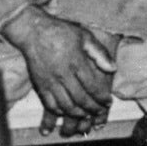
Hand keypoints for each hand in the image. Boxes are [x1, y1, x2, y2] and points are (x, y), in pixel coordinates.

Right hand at [2, 5, 113, 135]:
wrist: (33, 31)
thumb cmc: (61, 32)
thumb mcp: (84, 36)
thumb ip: (100, 53)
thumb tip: (113, 69)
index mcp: (76, 62)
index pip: (93, 87)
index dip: (102, 98)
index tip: (108, 103)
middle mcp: (63, 74)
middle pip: (81, 100)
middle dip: (93, 109)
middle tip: (100, 111)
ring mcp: (50, 81)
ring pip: (66, 105)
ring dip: (78, 113)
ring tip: (86, 114)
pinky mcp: (39, 85)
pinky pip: (50, 104)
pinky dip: (60, 111)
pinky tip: (67, 111)